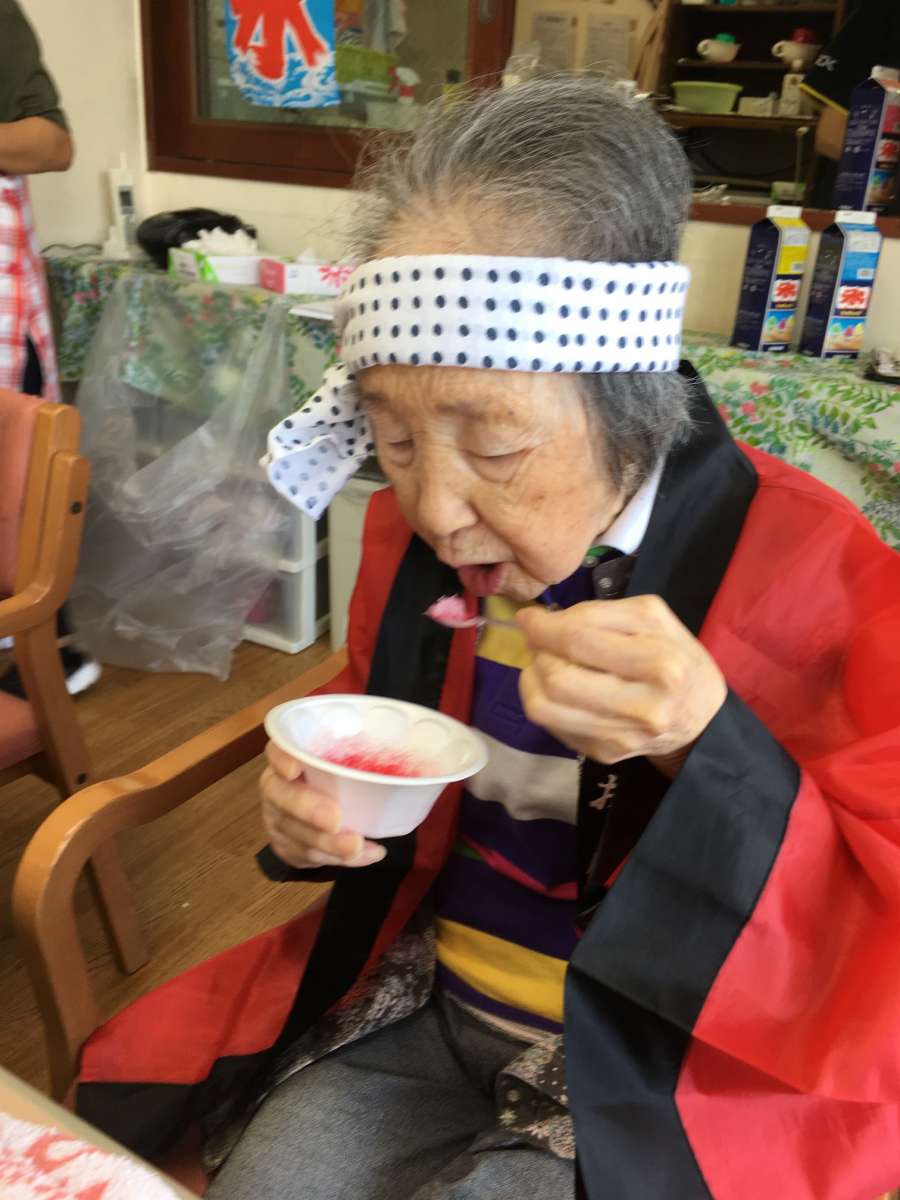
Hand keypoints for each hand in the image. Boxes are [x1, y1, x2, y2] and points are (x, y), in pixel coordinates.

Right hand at [261, 742, 385, 868]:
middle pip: (282, 797)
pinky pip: (308, 856)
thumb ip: (363, 758)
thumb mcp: (345, 761)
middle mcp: (277, 787)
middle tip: (336, 820)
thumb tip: (422, 766)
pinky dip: (338, 861)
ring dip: (328, 844)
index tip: (296, 767)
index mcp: (289, 757)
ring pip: (297, 833)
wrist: (316, 813)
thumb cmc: (339, 776)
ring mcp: (277, 819)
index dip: (282, 758)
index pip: (276, 750)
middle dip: (309, 810)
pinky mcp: (286, 846)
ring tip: (357, 846)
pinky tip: (364, 856)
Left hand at [517, 595, 726, 778]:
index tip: (529, 617)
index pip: (580, 640)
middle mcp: (644, 706)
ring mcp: (622, 736)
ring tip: (541, 662)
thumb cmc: (676, 657)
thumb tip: (543, 620)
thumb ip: (599, 613)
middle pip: (558, 678)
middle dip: (537, 652)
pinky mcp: (605, 753)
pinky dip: (543, 699)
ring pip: (545, 707)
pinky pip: (552, 725)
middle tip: (537, 639)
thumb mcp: (653, 619)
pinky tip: (556, 687)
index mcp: (661, 663)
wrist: (701, 718)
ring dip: (531, 677)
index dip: (543, 627)